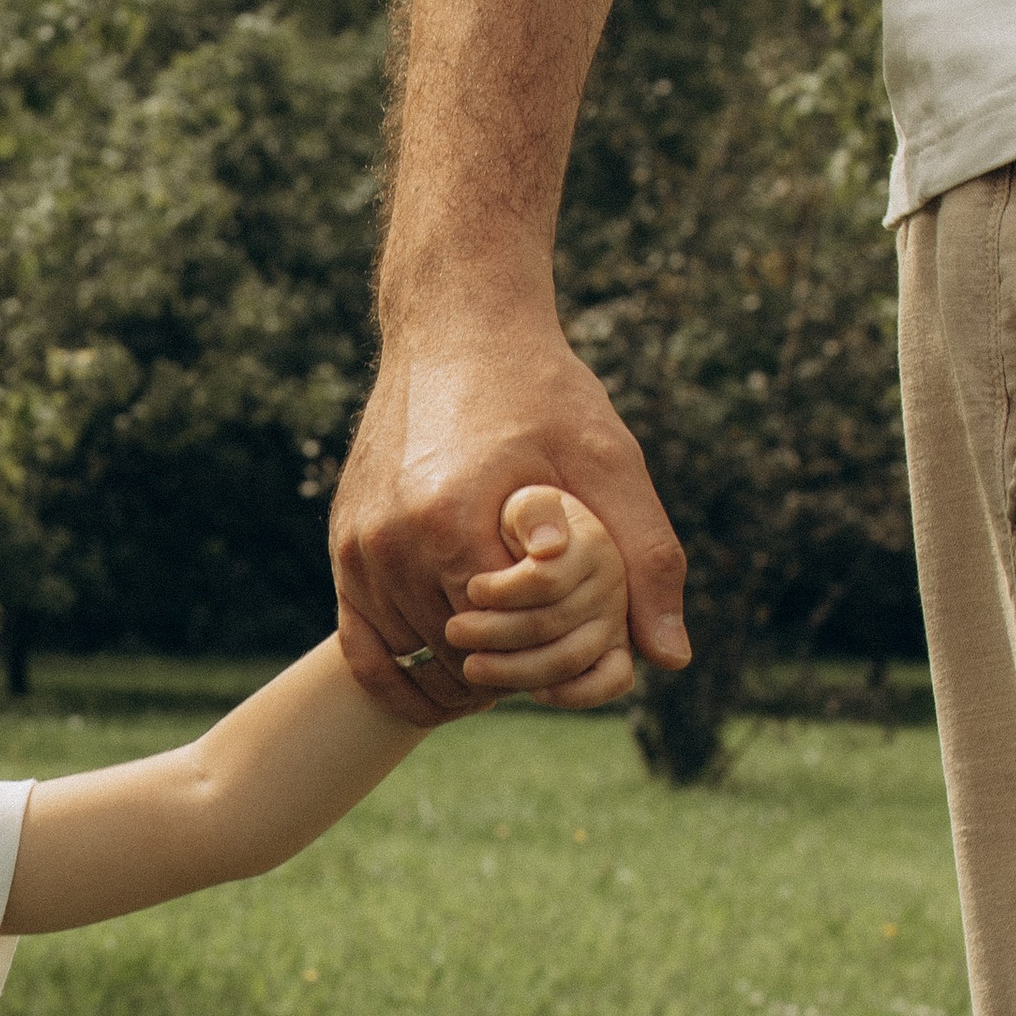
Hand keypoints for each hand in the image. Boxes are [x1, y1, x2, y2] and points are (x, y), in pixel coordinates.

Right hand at [330, 313, 686, 723]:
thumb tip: (670, 656)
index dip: (556, 652)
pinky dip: (406, 679)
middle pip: (461, 658)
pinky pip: (364, 652)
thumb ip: (644, 557)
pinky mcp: (344, 552)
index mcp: (454, 524)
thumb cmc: (542, 392)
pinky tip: (452, 682)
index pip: (510, 642)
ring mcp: (360, 551)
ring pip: (417, 661)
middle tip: (556, 652)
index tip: (584, 634)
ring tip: (517, 655)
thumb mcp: (609, 462)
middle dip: (514, 665)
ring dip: (465, 675)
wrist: (456, 332)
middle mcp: (393, 544)